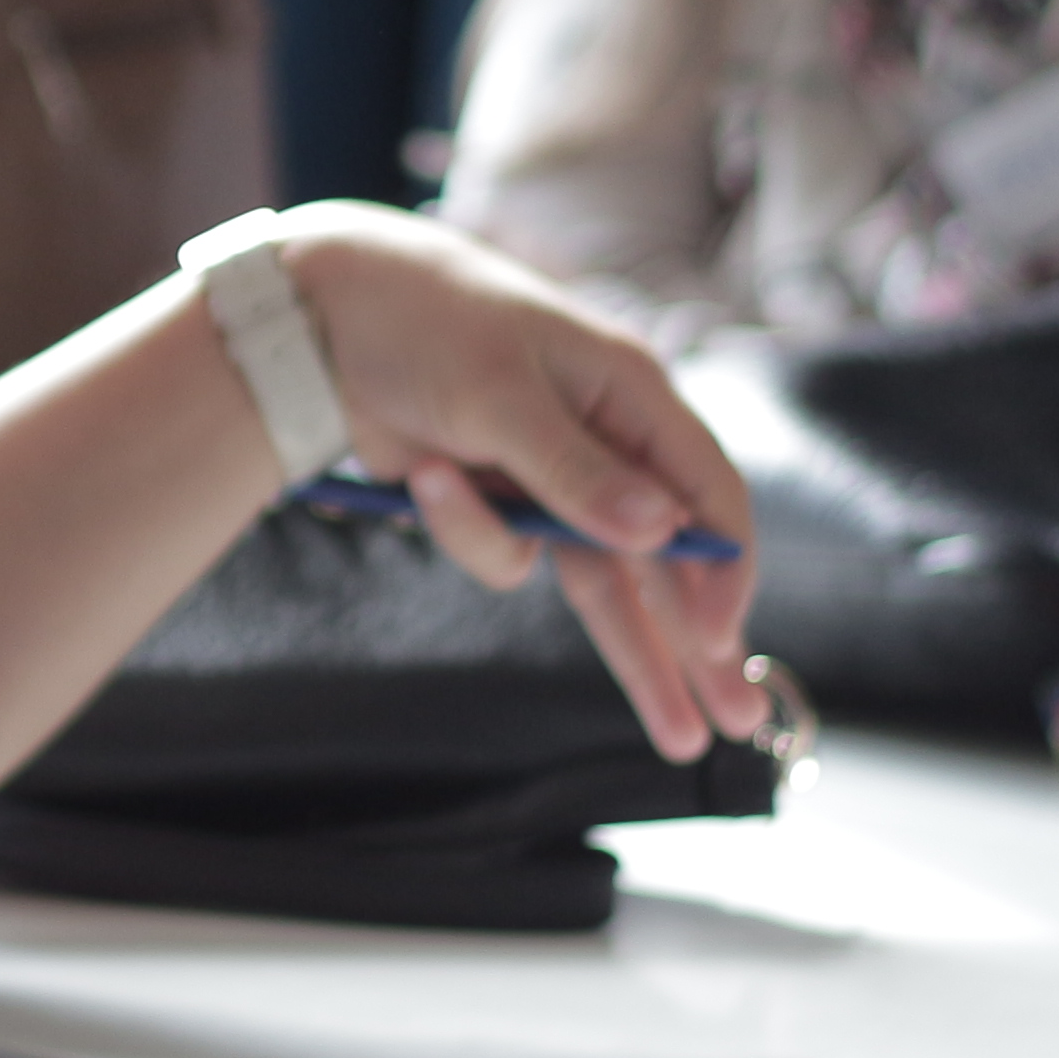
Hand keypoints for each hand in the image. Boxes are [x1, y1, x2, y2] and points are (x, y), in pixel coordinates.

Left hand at [277, 203, 764, 761]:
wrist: (317, 315)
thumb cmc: (425, 325)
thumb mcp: (497, 394)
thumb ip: (575, 471)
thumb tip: (662, 531)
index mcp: (629, 393)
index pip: (707, 492)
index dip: (723, 568)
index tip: (724, 641)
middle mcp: (604, 440)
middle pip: (667, 558)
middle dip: (702, 644)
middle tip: (741, 723)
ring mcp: (550, 477)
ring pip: (604, 582)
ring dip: (633, 652)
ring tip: (682, 742)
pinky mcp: (496, 500)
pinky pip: (504, 552)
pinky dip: (466, 532)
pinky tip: (421, 475)